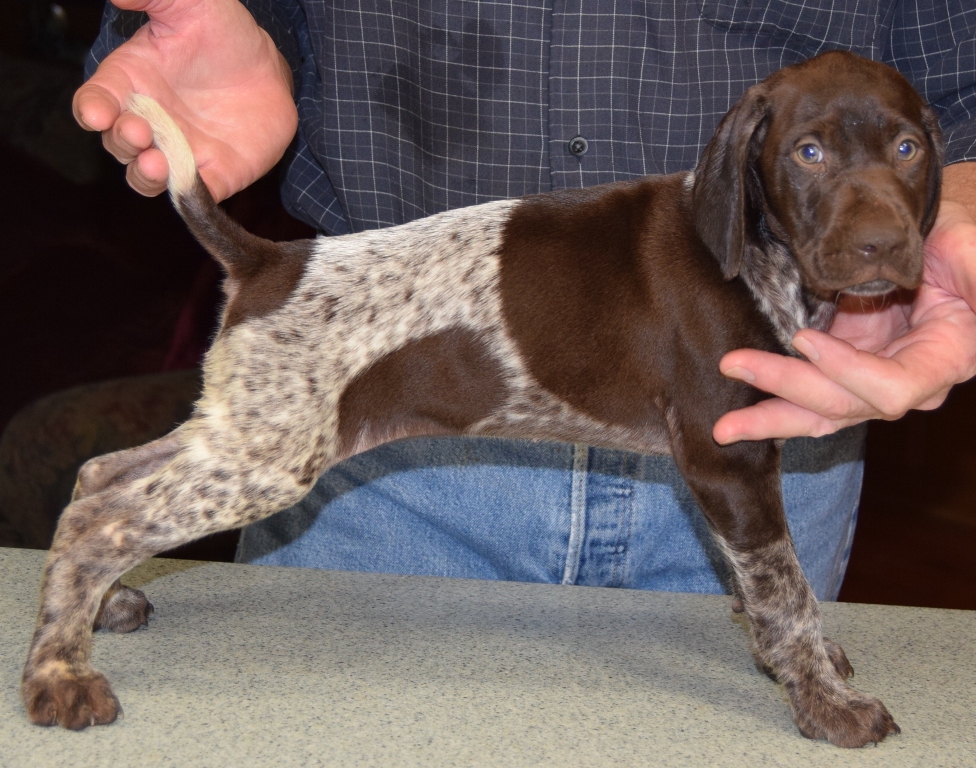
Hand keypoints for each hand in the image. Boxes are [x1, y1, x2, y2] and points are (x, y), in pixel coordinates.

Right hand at [73, 0, 296, 201]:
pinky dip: (190, 194)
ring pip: (148, 176)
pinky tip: (192, 188)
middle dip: (123, 142)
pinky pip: (197, 192)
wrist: (268, 66)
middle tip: (138, 132)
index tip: (96, 114)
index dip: (92, 110)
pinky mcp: (214, 173)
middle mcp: (148, 122)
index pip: (96, 101)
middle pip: (119, 144)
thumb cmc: (220, 32)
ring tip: (157, 164)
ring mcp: (179, 151)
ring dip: (147, 175)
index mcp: (130, 82)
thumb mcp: (189, 3)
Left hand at [713, 179, 975, 443]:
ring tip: (724, 427)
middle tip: (734, 365)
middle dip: (785, 389)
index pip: (889, 388)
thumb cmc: (966, 243)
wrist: (943, 243)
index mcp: (942, 361)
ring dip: (769, 418)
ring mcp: (870, 380)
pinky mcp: (846, 368)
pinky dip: (774, 403)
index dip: (847, 371)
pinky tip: (738, 417)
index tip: (804, 340)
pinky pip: (809, 398)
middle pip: (841, 405)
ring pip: (818, 413)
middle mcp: (904, 384)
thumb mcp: (975, 252)